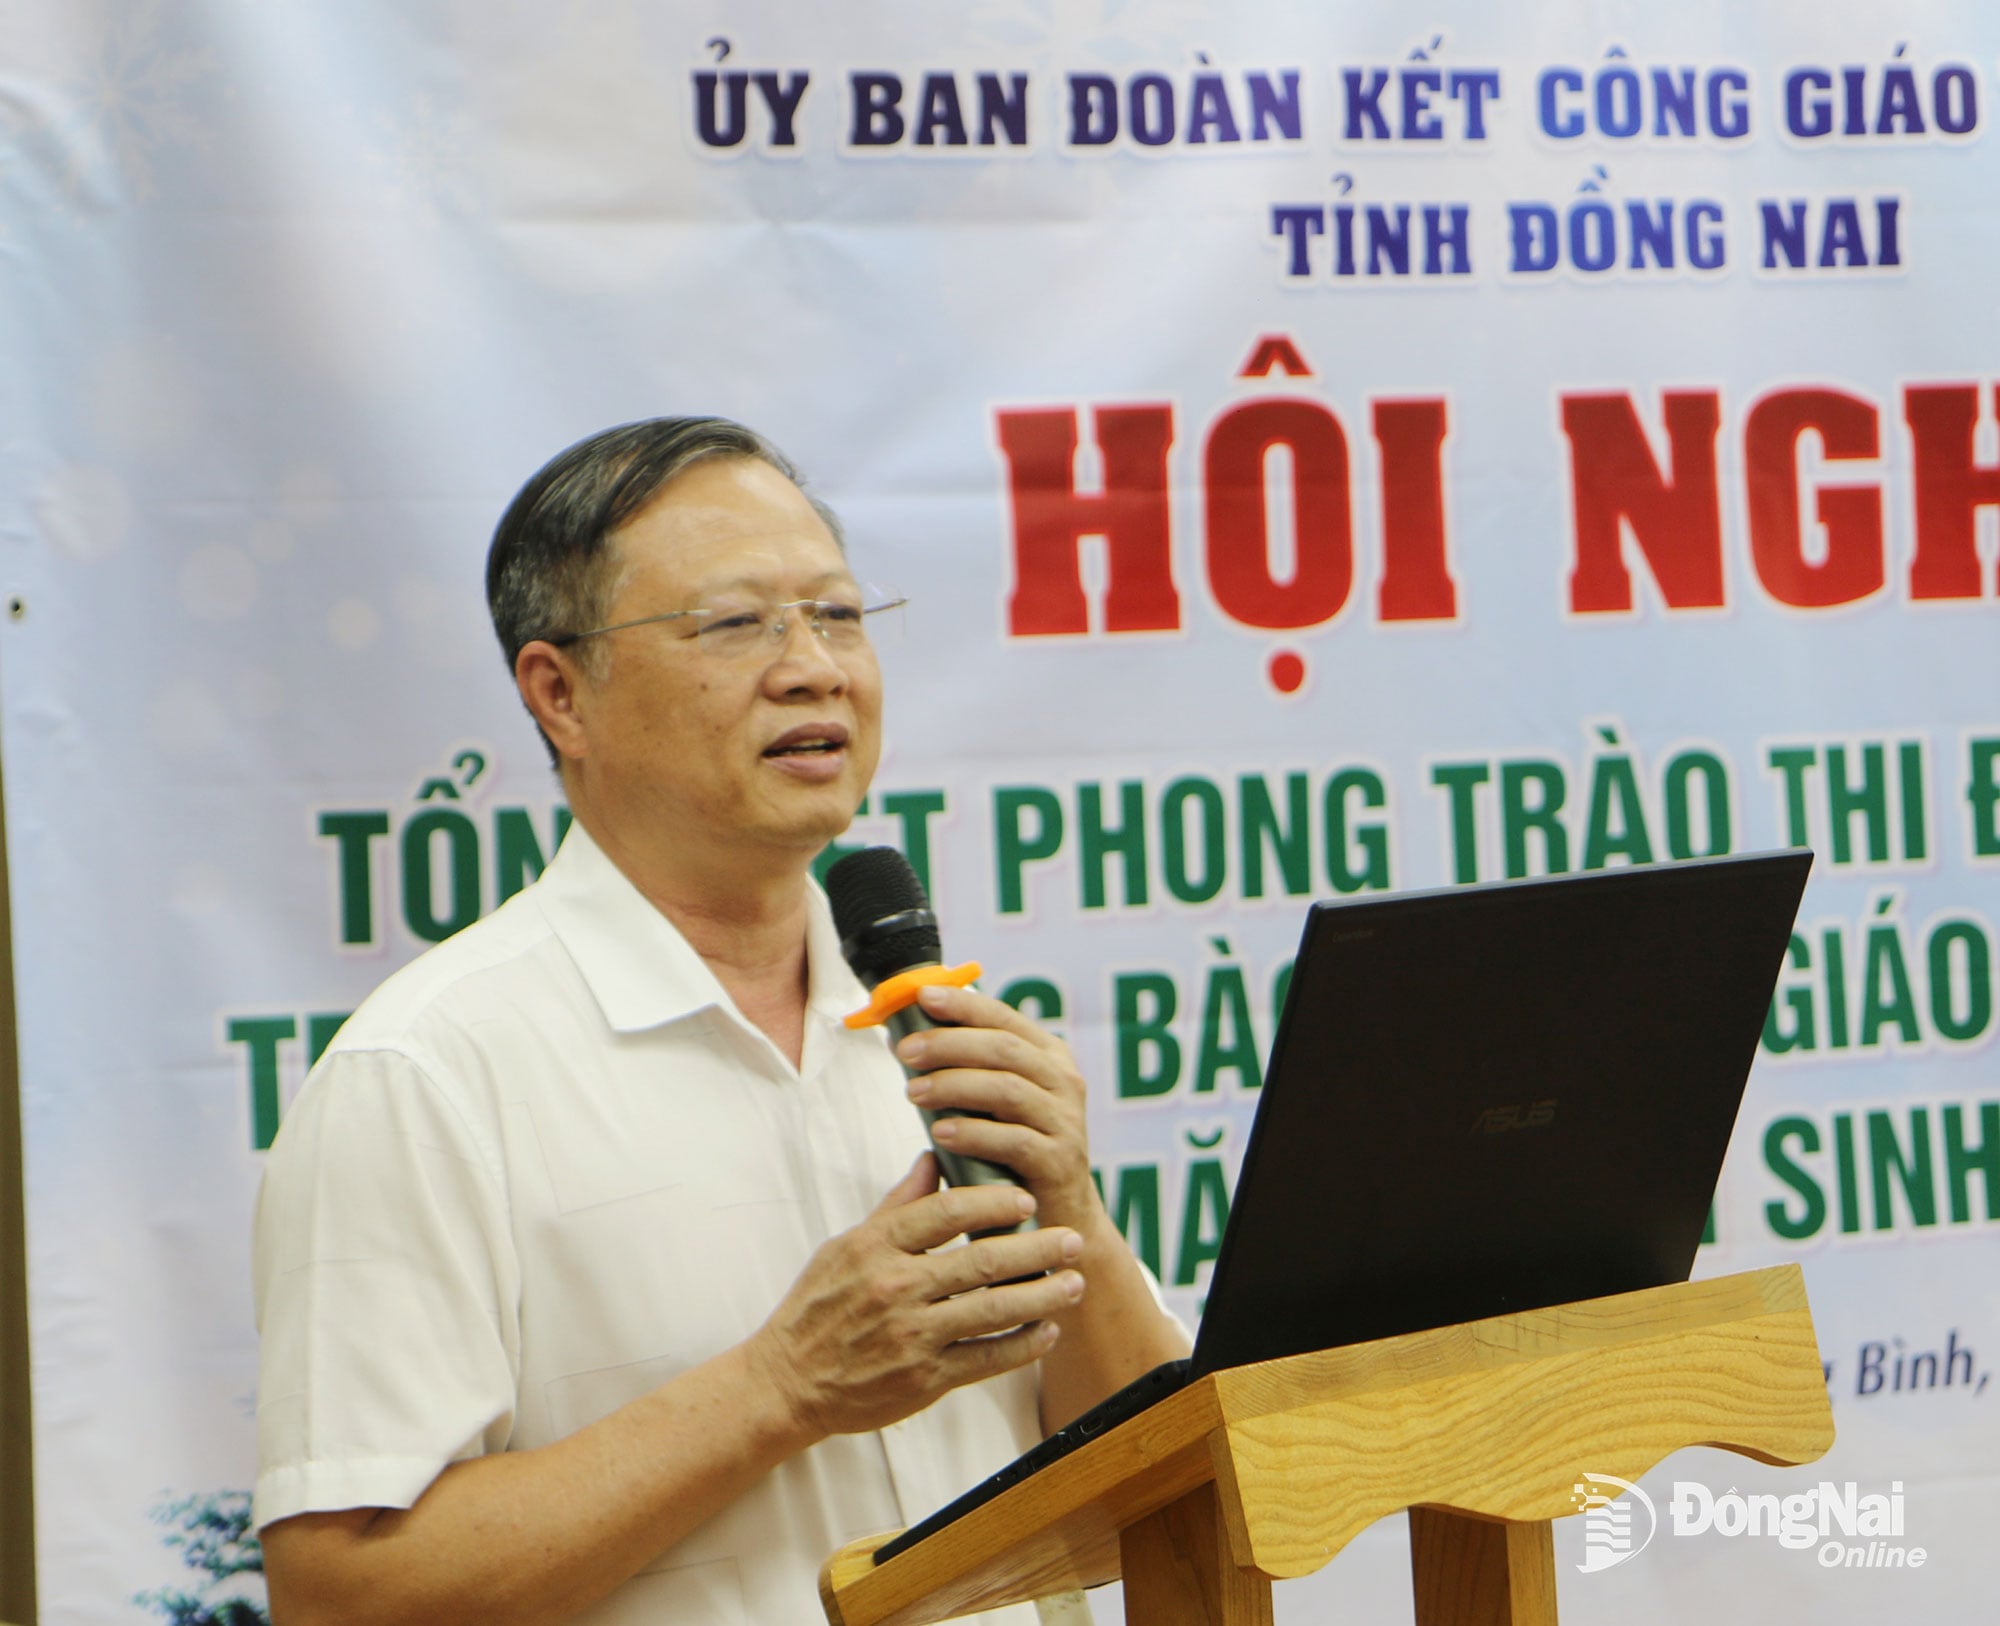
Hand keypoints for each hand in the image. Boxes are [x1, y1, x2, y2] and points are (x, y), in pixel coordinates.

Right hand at [746, 1154, 1085, 1442]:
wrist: (787, 1382)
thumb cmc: (816, 1307)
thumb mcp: (846, 1246)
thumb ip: (896, 1206)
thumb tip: (933, 1157)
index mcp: (875, 1247)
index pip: (945, 1211)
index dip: (992, 1200)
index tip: (1026, 1197)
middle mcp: (895, 1288)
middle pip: (982, 1260)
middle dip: (1037, 1248)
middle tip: (1071, 1238)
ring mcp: (912, 1336)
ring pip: (994, 1309)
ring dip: (1042, 1295)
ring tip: (1075, 1283)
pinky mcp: (924, 1379)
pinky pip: (987, 1358)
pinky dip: (1023, 1345)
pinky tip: (1047, 1330)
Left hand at [895, 983, 1101, 1235]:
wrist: (1057, 1219)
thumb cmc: (1012, 1155)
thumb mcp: (993, 1105)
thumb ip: (965, 1071)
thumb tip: (907, 1040)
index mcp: (1048, 1057)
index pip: (1003, 1018)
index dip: (963, 1003)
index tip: (921, 995)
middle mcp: (1064, 1082)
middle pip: (1002, 1049)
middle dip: (948, 1044)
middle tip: (906, 1050)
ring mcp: (1066, 1122)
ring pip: (1007, 1089)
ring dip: (954, 1086)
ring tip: (913, 1092)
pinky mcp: (1060, 1162)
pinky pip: (1015, 1141)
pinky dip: (975, 1133)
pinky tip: (941, 1134)